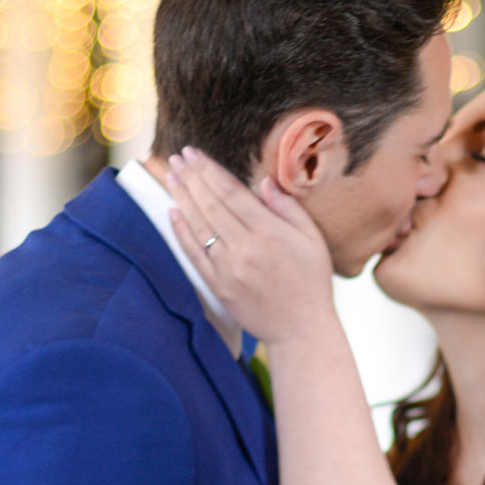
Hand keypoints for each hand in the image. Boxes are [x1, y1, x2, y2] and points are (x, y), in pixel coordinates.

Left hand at [165, 147, 332, 345]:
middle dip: (192, 178)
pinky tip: (173, 212)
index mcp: (270, 232)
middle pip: (211, 205)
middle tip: (178, 157)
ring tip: (172, 177)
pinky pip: (194, 254)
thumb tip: (264, 183)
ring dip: (182, 198)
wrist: (302, 330)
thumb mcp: (312, 239)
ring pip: (199, 226)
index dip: (209, 170)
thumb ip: (289, 208)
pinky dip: (181, 232)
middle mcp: (246, 248)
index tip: (195, 154)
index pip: (231, 192)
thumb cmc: (312, 282)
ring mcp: (229, 268)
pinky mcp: (219, 286)